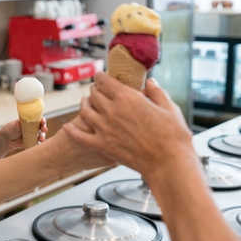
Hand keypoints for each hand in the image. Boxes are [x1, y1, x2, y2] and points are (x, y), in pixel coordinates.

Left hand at [0, 117, 47, 150]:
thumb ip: (16, 125)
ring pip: (40, 135)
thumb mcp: (12, 127)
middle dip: (44, 128)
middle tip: (44, 129)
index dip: (42, 120)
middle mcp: (32, 128)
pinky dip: (39, 144)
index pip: (37, 119)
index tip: (43, 121)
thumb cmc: (9, 130)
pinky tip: (39, 145)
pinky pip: (37, 143)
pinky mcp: (31, 142)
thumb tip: (18, 123)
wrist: (6, 140)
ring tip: (42, 139)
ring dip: (42, 137)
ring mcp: (33, 135)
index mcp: (29, 121)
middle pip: (41, 127)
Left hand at [61, 73, 193, 175]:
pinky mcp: (102, 145)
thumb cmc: (173, 137)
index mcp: (127, 98)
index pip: (105, 81)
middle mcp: (112, 111)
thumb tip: (151, 82)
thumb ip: (157, 92)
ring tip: (85, 102)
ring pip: (84, 111)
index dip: (101, 77)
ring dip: (84, 104)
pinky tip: (67, 127)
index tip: (101, 76)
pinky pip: (80, 136)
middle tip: (96, 90)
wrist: (169, 163)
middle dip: (94, 90)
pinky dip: (71, 130)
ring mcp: (104, 129)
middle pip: (94, 94)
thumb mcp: (169, 108)